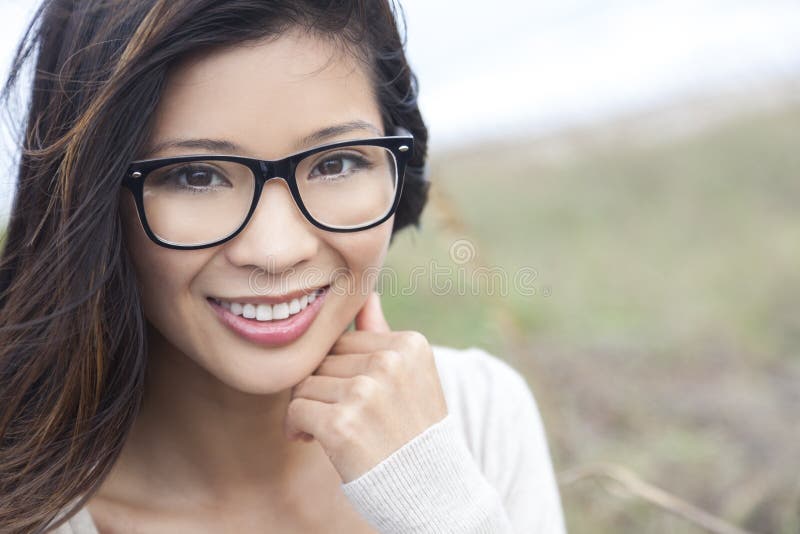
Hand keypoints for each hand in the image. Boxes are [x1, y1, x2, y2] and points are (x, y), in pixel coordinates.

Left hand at [284, 291, 448, 482]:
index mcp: (409, 344)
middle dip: (322, 389)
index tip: (348, 397)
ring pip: (305, 383)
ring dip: (308, 408)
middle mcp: (390, 362)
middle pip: (323, 361)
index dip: (339, 372)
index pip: (344, 341)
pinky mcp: (343, 423)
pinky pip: (296, 409)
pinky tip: (309, 440)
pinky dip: (296, 427)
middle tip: (337, 416)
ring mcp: (367, 392)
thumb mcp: (411, 377)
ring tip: (328, 429)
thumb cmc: (413, 432)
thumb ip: (384, 335)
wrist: (432, 490)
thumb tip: (366, 296)